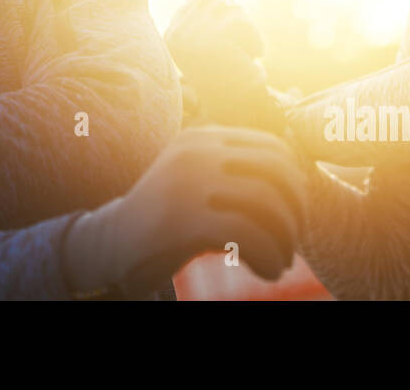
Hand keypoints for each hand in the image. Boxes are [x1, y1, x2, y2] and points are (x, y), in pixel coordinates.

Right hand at [61, 126, 308, 297]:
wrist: (111, 244)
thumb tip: (299, 186)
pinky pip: (248, 233)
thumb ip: (235, 174)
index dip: (296, 184)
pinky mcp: (183, 217)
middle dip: (297, 211)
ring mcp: (188, 181)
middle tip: (294, 242)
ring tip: (282, 262)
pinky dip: (270, 255)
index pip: (273, 148)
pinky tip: (267, 271)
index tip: (296, 216)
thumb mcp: (199, 182)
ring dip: (287, 240)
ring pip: (267, 202)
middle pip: (277, 171)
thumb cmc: (167, 220)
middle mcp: (197, 150)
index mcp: (203, 137)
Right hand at [165, 0, 284, 132]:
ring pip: (235, 11)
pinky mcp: (214, 41)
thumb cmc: (227, 74)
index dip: (223, 16)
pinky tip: (248, 60)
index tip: (226, 44)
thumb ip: (202, 5)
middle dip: (237, 22)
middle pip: (221, 0)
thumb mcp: (213, 36)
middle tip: (235, 54)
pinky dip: (255, 41)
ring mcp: (193, 38)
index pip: (202, 1)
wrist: (239, 108)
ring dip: (247, 33)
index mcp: (172, 34)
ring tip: (241, 58)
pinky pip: (245, 25)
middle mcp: (176, 35)